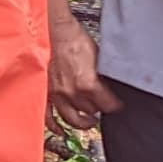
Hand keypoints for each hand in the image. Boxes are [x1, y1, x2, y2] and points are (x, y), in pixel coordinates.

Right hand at [49, 14, 108, 130]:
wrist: (53, 30)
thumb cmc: (74, 38)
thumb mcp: (98, 56)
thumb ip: (103, 76)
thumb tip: (110, 86)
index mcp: (87, 83)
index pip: (108, 105)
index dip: (115, 105)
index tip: (118, 105)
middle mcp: (71, 92)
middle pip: (91, 111)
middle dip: (98, 108)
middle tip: (103, 106)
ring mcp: (56, 94)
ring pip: (72, 118)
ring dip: (82, 121)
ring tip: (89, 120)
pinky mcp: (44, 93)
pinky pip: (48, 117)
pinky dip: (55, 126)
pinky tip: (62, 130)